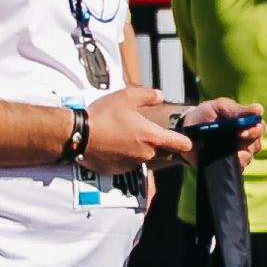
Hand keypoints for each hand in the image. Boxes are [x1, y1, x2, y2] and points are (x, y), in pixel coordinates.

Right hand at [75, 84, 190, 174]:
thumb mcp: (126, 97)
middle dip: (160, 144)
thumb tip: (159, 95)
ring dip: (142, 150)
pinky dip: (127, 157)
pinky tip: (115, 146)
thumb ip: (147, 95)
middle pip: (164, 152)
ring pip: (146, 158)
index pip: (181, 144)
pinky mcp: (119, 171)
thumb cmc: (104, 115)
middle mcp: (147, 154)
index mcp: (152, 136)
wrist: (79, 136)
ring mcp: (133, 164)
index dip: (186, 141)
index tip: (186, 139)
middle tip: (146, 132)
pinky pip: (130, 164)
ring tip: (127, 137)